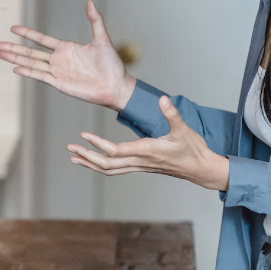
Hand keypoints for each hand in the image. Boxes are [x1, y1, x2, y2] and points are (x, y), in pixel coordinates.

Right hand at [0, 0, 135, 110]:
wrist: (115, 85)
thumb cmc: (111, 64)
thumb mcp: (102, 38)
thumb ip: (95, 20)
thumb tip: (90, 1)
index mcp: (66, 48)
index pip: (41, 39)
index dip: (27, 33)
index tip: (13, 28)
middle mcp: (58, 60)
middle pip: (30, 52)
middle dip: (12, 47)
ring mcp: (57, 72)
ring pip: (31, 63)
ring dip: (14, 59)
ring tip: (0, 54)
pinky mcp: (59, 83)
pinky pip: (40, 76)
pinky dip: (27, 72)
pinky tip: (14, 68)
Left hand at [66, 95, 229, 190]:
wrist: (201, 169)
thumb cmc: (193, 149)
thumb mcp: (184, 129)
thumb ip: (171, 114)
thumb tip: (163, 99)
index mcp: (147, 151)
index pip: (116, 150)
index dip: (99, 144)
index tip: (83, 136)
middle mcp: (140, 161)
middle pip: (107, 164)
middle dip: (87, 156)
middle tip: (69, 149)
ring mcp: (139, 166)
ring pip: (110, 170)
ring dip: (90, 164)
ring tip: (74, 158)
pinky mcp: (140, 167)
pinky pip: (116, 170)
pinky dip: (102, 166)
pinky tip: (92, 162)